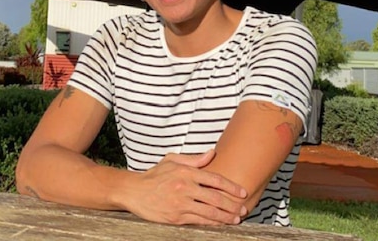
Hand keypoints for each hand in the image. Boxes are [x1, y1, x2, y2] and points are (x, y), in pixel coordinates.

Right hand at [120, 149, 247, 225]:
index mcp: (186, 172)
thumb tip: (212, 153)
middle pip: (215, 198)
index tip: (242, 192)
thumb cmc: (155, 175)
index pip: (215, 179)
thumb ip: (194, 159)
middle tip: (243, 209)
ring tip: (236, 219)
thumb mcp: (172, 161)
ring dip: (225, 217)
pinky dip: (211, 223)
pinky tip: (220, 224)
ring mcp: (180, 204)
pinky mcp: (175, 217)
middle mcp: (185, 187)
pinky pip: (198, 221)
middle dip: (232, 205)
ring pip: (208, 212)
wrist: (133, 191)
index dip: (231, 186)